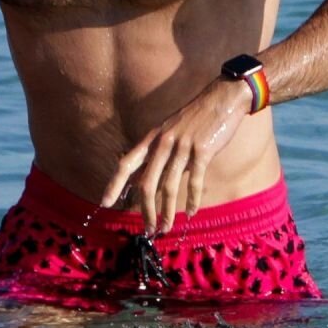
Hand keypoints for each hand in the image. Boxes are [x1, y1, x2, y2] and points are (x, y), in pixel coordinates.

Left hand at [100, 78, 251, 233]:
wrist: (223, 98)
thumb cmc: (195, 119)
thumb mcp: (169, 132)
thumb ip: (157, 155)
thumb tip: (141, 182)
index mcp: (153, 138)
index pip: (126, 163)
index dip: (114, 184)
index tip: (105, 202)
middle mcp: (164, 143)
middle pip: (147, 182)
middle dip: (145, 210)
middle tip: (147, 230)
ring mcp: (183, 146)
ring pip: (169, 186)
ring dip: (167, 212)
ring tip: (166, 228)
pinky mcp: (203, 150)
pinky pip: (194, 181)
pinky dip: (192, 200)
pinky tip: (191, 213)